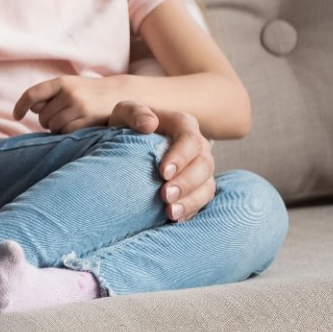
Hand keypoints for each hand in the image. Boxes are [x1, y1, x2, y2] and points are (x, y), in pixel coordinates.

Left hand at [13, 75, 126, 132]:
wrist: (121, 93)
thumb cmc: (88, 92)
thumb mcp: (70, 86)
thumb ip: (50, 95)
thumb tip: (30, 108)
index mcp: (61, 82)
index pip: (32, 94)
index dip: (21, 106)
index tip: (16, 116)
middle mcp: (69, 93)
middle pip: (42, 116)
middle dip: (46, 120)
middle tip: (60, 117)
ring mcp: (79, 107)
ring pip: (53, 126)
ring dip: (57, 128)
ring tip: (70, 120)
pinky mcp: (88, 120)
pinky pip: (66, 132)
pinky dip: (68, 132)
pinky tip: (78, 126)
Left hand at [109, 101, 216, 222]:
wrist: (129, 140)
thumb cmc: (129, 124)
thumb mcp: (126, 112)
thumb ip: (136, 113)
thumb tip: (150, 124)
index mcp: (183, 125)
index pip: (190, 138)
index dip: (181, 156)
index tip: (163, 172)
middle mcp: (197, 146)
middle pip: (203, 164)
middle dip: (186, 183)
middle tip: (165, 196)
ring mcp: (200, 167)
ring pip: (207, 185)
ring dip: (191, 200)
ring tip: (171, 213)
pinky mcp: (197, 186)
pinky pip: (202, 200)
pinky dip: (191, 210)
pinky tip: (175, 219)